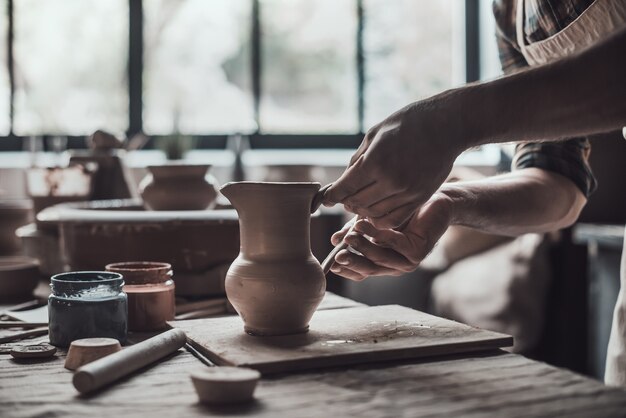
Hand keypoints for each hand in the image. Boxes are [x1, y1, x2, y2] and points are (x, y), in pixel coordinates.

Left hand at [322, 94, 465, 228]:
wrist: (445, 126)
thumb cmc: (406, 124)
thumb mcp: (374, 135)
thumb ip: (357, 160)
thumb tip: (343, 182)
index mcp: (375, 162)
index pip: (344, 188)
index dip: (331, 196)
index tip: (326, 199)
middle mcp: (390, 180)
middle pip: (357, 203)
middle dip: (346, 202)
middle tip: (343, 198)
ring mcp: (407, 192)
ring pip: (373, 214)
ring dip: (362, 211)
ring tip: (359, 203)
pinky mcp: (420, 198)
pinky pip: (393, 219)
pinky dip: (380, 219)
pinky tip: (375, 210)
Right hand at [329, 193, 452, 280]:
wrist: (436, 202)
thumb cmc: (403, 212)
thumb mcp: (373, 222)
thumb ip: (355, 232)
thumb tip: (334, 240)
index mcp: (384, 263)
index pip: (362, 273)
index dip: (347, 270)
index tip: (332, 263)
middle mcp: (395, 266)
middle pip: (369, 270)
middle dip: (352, 263)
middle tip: (337, 255)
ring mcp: (407, 262)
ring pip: (379, 258)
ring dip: (362, 247)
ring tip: (349, 236)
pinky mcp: (417, 252)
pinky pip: (392, 243)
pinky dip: (375, 234)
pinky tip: (362, 225)